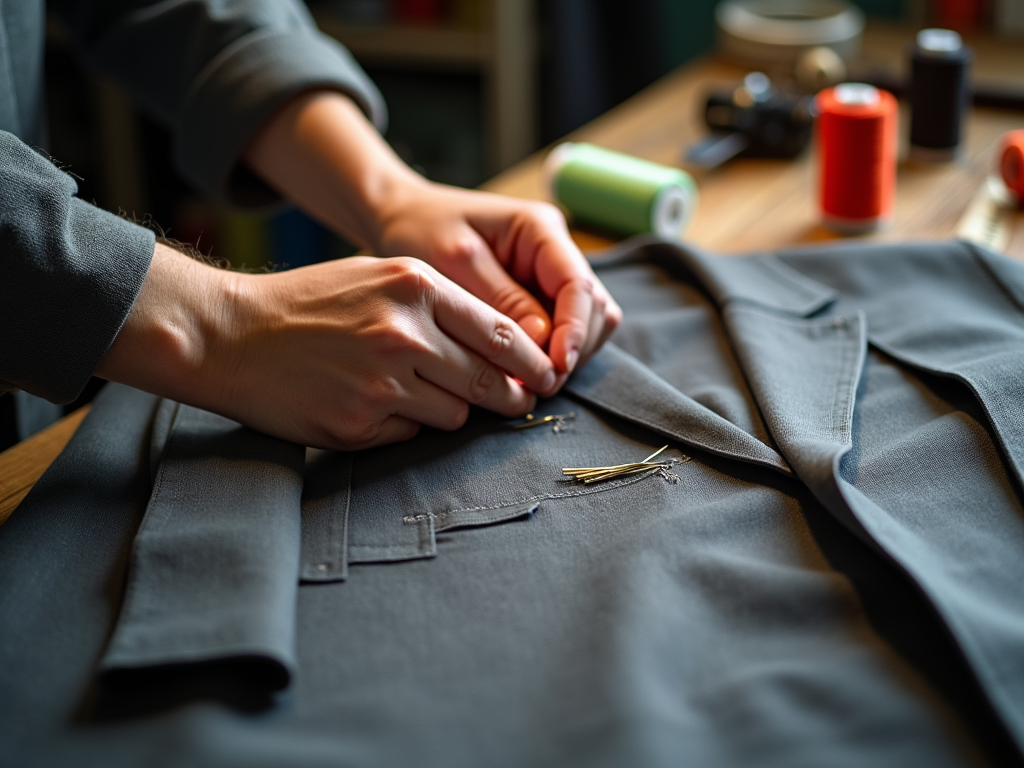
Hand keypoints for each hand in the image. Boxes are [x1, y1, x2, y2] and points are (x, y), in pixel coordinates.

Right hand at [97, 244, 556, 449]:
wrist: (231, 334)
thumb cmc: (309, 302)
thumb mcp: (378, 276)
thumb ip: (440, 305)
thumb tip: (500, 346)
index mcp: (415, 288)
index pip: (501, 332)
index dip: (531, 360)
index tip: (544, 376)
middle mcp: (404, 335)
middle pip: (489, 381)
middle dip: (508, 396)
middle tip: (515, 402)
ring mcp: (381, 384)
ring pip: (455, 414)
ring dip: (449, 410)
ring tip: (415, 393)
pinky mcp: (357, 425)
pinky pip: (411, 435)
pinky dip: (406, 427)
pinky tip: (377, 406)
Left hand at [371, 180, 621, 378]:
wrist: (400, 219)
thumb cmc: (419, 231)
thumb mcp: (455, 261)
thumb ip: (501, 300)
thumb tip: (543, 342)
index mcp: (539, 229)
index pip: (577, 284)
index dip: (575, 329)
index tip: (557, 366)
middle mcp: (555, 250)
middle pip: (594, 306)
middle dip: (575, 347)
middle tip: (540, 385)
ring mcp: (550, 274)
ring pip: (588, 322)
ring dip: (569, 354)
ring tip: (531, 382)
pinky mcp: (539, 296)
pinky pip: (563, 330)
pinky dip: (554, 353)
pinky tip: (524, 372)